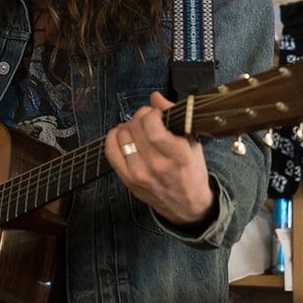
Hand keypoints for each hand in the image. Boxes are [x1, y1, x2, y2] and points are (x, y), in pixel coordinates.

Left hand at [105, 92, 214, 227]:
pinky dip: (113, 137)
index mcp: (178, 156)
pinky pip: (110, 150)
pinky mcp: (127, 179)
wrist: (187, 205)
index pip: (154, 128)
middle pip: (136, 128)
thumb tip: (155, 96)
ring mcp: (139, 174)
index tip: (157, 114)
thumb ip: (175, 117)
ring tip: (137, 128)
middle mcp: (157, 166)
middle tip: (147, 119)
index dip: (151, 114)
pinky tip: (122, 135)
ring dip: (128, 125)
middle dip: (140, 116)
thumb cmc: (191, 171)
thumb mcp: (192, 143)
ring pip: (122, 136)